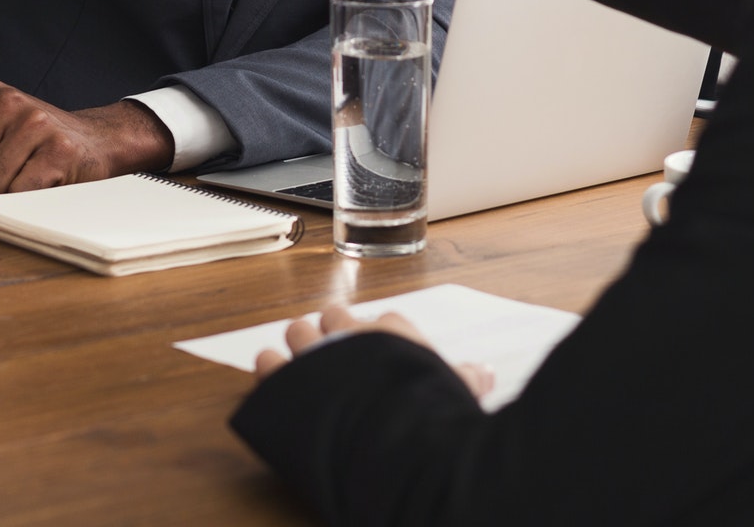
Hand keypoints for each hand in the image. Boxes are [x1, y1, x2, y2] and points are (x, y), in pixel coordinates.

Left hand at [0, 75, 172, 194]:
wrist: (96, 141)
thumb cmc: (35, 143)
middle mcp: (7, 100)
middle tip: (14, 168)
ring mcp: (34, 123)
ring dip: (8, 192)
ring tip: (30, 172)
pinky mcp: (58, 150)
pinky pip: (19, 194)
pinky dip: (29, 198)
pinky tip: (46, 178)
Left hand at [253, 306, 494, 399]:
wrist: (384, 436)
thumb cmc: (425, 410)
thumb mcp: (455, 392)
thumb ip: (467, 379)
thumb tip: (485, 373)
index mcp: (393, 333)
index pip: (384, 321)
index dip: (379, 334)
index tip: (377, 344)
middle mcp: (352, 335)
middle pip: (335, 316)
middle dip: (333, 328)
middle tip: (333, 342)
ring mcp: (316, 355)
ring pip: (298, 332)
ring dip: (299, 343)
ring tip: (301, 354)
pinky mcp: (286, 380)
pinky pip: (268, 364)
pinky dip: (269, 369)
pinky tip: (272, 376)